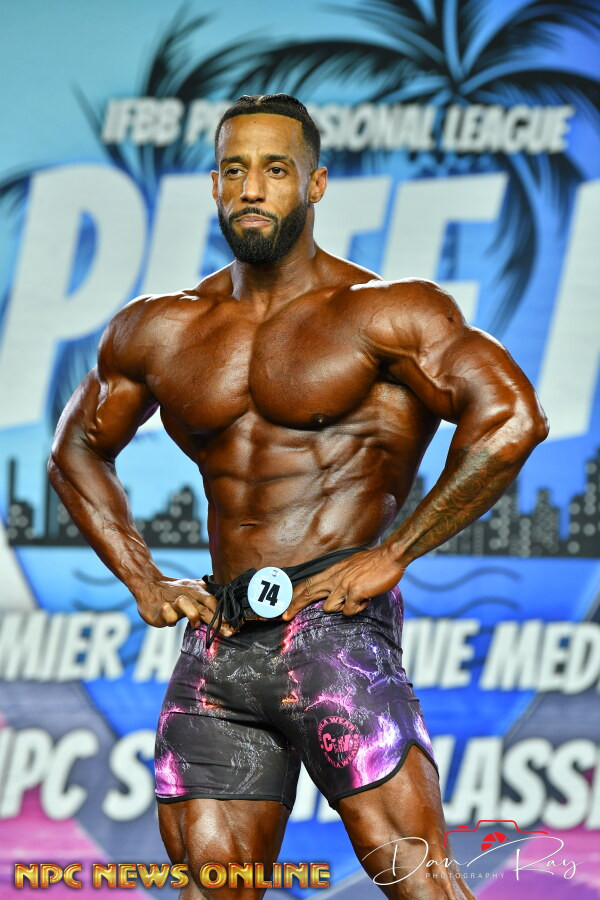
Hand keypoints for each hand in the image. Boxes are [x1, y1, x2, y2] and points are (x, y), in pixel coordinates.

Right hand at [134, 578, 235, 636]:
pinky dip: (170, 614)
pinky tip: (171, 618)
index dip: (223, 615)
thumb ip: (207, 601)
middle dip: (217, 620)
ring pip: (185, 603)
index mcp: (197, 591)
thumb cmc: (174, 591)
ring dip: (193, 614)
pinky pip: (167, 611)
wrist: (149, 585)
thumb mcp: (193, 591)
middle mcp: (187, 595)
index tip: (232, 627)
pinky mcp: (160, 610)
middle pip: (204, 606)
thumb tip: (225, 616)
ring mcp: (173, 602)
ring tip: (195, 623)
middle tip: (227, 633)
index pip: (213, 602)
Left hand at [282, 546, 404, 621]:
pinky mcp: (354, 592)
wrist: (390, 556)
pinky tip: (367, 599)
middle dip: (294, 605)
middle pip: (308, 592)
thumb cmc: (374, 562)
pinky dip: (358, 609)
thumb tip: (335, 590)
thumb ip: (341, 577)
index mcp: (333, 571)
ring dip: (341, 608)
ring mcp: (343, 585)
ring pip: (328, 608)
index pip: (309, 582)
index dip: (296, 593)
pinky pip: (348, 611)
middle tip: (284, 616)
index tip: (287, 604)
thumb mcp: (351, 566)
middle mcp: (335, 578)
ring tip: (356, 599)